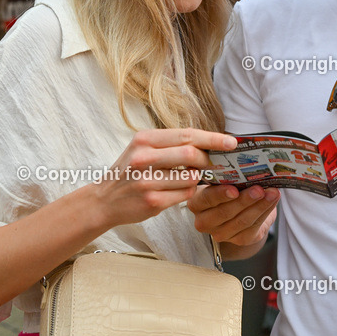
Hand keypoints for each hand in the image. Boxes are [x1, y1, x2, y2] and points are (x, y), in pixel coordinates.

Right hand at [91, 129, 236, 229]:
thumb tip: (209, 142)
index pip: (187, 134)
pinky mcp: (152, 201)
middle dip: (207, 160)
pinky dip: (188, 193)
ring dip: (197, 179)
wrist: (104, 199)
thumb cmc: (130, 171)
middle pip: (191, 154)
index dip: (213, 138)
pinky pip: (185, 195)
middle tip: (214, 164)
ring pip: (191, 177)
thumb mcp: (143, 149)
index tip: (232, 142)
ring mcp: (147, 181)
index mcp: (145, 139)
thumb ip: (171, 144)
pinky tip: (178, 191)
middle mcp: (143, 158)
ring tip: (189, 179)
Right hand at [188, 184, 278, 245]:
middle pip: (225, 212)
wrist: (240, 209)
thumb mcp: (223, 181)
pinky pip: (253, 227)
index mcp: (197, 203)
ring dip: (259, 206)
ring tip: (272, 193)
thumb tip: (248, 167)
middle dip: (245, 200)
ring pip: (242, 220)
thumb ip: (228, 176)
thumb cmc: (229, 188)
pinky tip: (273, 200)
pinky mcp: (239, 240)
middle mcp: (204, 221)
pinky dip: (265, 211)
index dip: (220, 195)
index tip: (235, 189)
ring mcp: (221, 233)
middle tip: (259, 189)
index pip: (207, 199)